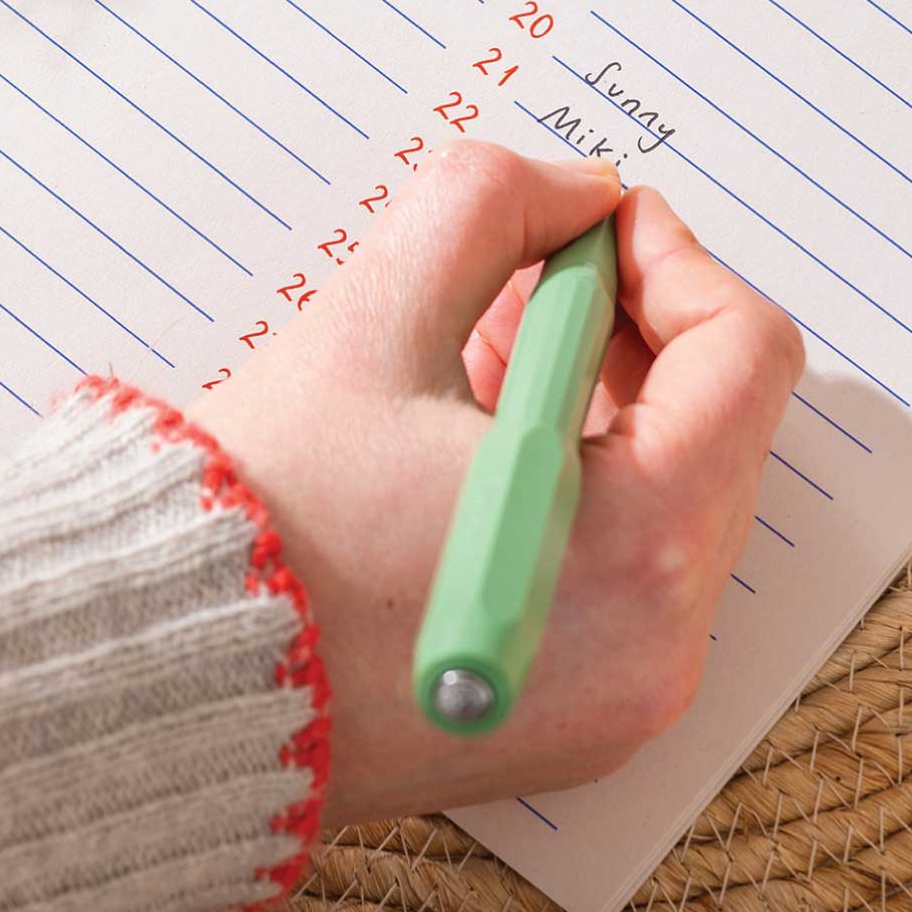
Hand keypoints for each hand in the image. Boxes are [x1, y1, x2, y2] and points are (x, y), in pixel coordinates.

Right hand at [195, 142, 802, 826]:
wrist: (167, 677)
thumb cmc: (265, 518)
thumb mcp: (377, 314)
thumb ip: (492, 206)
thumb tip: (576, 193)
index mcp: (638, 547)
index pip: (744, 355)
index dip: (673, 259)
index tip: (595, 228)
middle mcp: (660, 645)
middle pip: (716, 425)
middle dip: (627, 326)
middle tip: (524, 281)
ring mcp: (623, 696)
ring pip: (670, 494)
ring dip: (594, 398)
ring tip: (474, 356)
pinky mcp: (575, 719)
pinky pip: (625, 568)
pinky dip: (575, 484)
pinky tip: (467, 440)